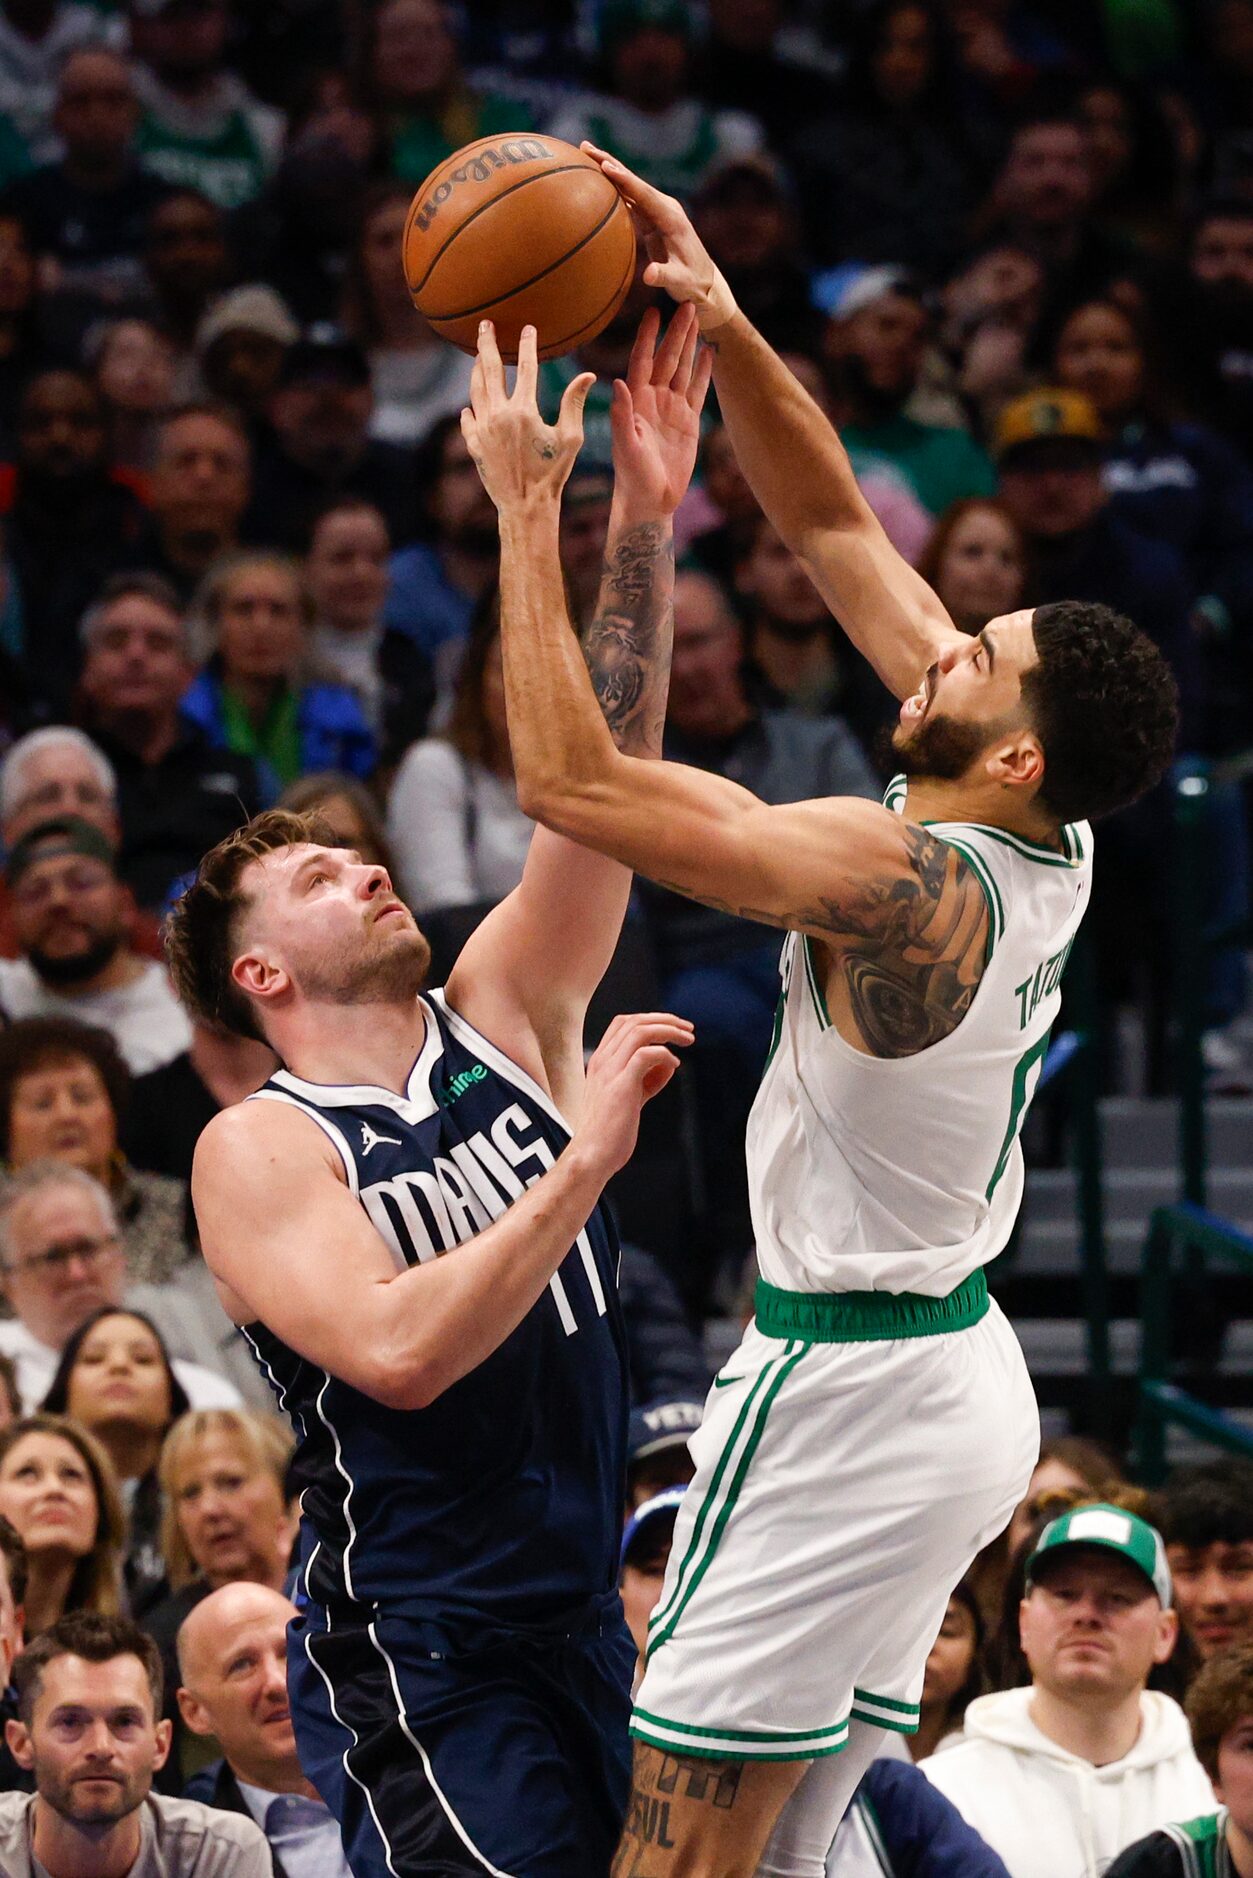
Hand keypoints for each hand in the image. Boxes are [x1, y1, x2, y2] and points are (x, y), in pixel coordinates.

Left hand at [462, 322, 593, 511]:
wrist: (525, 506)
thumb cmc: (552, 474)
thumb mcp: (570, 439)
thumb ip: (574, 404)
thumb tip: (588, 374)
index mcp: (524, 410)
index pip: (525, 367)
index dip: (527, 345)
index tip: (527, 328)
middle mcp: (498, 415)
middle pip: (489, 369)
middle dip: (487, 344)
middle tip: (484, 326)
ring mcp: (482, 429)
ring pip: (475, 390)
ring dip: (475, 370)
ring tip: (476, 356)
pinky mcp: (473, 445)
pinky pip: (468, 419)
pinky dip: (470, 407)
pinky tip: (470, 404)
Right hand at [574, 1010, 692, 1175]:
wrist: (592, 1156)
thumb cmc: (610, 1132)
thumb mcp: (630, 1098)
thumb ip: (647, 1079)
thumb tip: (669, 1063)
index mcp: (600, 1062)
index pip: (622, 1024)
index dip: (650, 1020)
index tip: (672, 1028)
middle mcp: (602, 1061)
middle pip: (633, 1021)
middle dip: (664, 1019)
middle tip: (687, 1029)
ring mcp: (610, 1071)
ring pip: (640, 1031)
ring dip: (669, 1030)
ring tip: (687, 1039)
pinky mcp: (622, 1085)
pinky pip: (647, 1054)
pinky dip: (665, 1054)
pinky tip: (674, 1065)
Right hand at [581, 143, 737, 333]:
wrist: (703, 280)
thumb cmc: (692, 282)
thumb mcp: (680, 282)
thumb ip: (664, 277)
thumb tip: (648, 276)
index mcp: (671, 218)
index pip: (644, 194)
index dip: (625, 180)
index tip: (605, 167)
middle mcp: (664, 207)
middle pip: (634, 181)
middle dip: (610, 163)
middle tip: (585, 147)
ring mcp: (657, 210)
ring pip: (629, 186)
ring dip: (608, 169)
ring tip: (585, 154)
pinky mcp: (650, 217)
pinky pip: (628, 197)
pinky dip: (612, 187)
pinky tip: (595, 179)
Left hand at [611, 304, 713, 516]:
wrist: (651, 500)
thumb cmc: (632, 476)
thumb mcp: (625, 446)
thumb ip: (622, 415)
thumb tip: (617, 381)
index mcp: (635, 401)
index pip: (642, 361)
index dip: (648, 337)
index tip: (654, 312)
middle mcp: (653, 399)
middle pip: (667, 358)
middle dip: (676, 332)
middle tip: (687, 304)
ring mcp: (672, 408)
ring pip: (683, 369)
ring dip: (690, 344)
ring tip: (698, 318)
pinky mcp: (688, 421)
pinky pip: (697, 389)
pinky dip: (704, 370)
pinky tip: (709, 351)